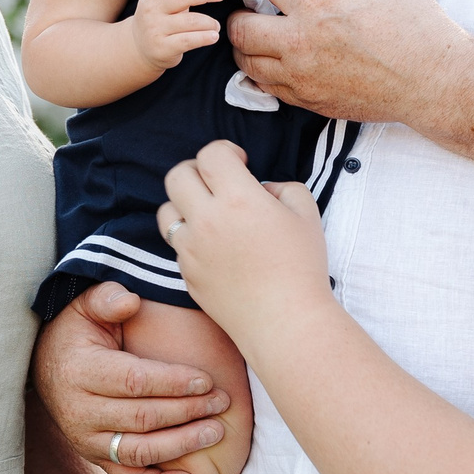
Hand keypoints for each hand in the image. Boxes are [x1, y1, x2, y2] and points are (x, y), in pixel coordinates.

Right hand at [31, 282, 232, 473]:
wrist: (50, 365)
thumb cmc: (79, 331)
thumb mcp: (86, 306)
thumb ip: (106, 298)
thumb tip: (129, 300)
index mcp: (79, 371)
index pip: (133, 382)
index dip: (172, 383)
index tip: (207, 380)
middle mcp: (79, 412)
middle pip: (141, 418)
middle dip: (187, 411)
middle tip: (223, 403)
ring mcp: (86, 440)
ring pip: (138, 452)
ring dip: (181, 446)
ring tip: (216, 432)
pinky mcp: (95, 458)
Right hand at [131, 0, 225, 71]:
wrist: (140, 49)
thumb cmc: (159, 18)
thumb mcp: (167, 0)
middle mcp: (151, 11)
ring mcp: (155, 30)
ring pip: (190, 21)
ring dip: (209, 22)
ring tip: (215, 25)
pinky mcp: (163, 48)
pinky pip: (189, 41)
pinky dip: (204, 37)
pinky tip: (214, 36)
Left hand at [157, 142, 332, 345]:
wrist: (285, 322)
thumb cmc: (302, 268)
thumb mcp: (307, 215)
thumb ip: (284, 187)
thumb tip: (262, 188)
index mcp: (238, 198)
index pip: (211, 154)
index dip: (225, 150)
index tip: (240, 161)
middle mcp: (207, 220)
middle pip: (178, 175)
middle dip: (197, 170)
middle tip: (217, 181)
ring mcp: (191, 249)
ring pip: (167, 211)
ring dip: (184, 204)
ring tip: (208, 214)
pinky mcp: (186, 274)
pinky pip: (177, 245)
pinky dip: (191, 238)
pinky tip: (215, 248)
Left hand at [228, 0, 464, 121]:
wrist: (435, 82)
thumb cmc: (418, 26)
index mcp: (317, 3)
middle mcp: (301, 42)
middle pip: (242, 29)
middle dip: (245, 15)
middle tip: (254, 10)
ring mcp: (303, 77)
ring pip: (248, 63)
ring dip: (249, 47)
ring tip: (261, 38)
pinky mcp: (312, 102)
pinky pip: (269, 89)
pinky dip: (266, 74)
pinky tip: (279, 63)